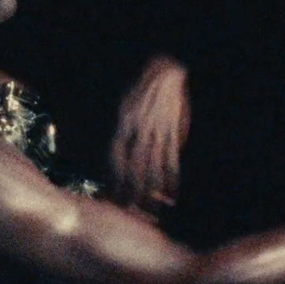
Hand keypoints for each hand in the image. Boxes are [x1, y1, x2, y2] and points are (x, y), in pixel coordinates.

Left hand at [109, 54, 190, 216]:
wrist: (166, 70)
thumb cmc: (144, 89)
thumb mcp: (126, 106)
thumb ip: (125, 134)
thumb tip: (122, 160)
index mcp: (123, 123)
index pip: (115, 158)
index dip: (112, 180)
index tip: (110, 199)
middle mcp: (138, 130)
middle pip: (132, 169)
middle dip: (130, 193)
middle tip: (129, 214)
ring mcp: (157, 131)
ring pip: (152, 169)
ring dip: (151, 193)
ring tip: (151, 212)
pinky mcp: (174, 131)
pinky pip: (172, 161)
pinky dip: (171, 180)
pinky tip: (171, 195)